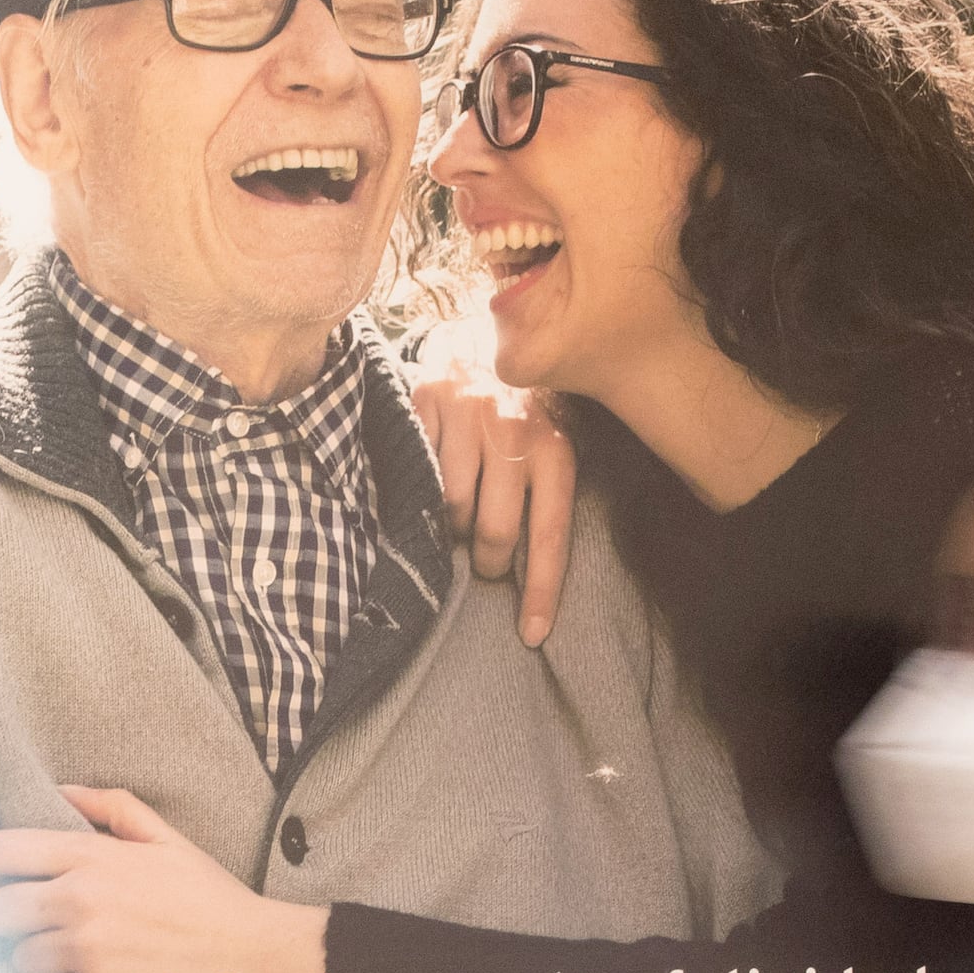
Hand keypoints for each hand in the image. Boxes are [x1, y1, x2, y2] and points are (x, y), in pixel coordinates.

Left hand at [0, 786, 328, 972]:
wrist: (256, 958)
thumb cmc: (213, 897)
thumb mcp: (169, 839)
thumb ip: (113, 808)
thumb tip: (63, 792)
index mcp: (91, 858)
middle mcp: (78, 903)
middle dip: (5, 920)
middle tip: (31, 926)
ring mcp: (85, 953)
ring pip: (19, 961)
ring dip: (38, 961)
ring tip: (71, 957)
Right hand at [409, 329, 574, 648]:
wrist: (485, 337)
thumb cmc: (522, 412)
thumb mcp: (551, 444)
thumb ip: (543, 497)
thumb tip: (526, 574)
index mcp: (555, 449)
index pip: (548, 535)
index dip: (539, 590)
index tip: (530, 635)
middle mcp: (514, 431)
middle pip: (493, 532)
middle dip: (487, 561)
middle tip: (484, 560)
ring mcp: (468, 415)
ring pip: (450, 508)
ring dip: (450, 526)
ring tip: (458, 515)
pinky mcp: (428, 402)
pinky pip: (418, 473)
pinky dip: (419, 490)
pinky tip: (426, 484)